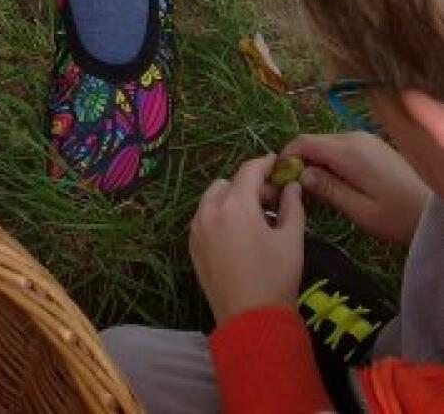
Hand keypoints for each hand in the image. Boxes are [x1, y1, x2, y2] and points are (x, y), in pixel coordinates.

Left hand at [190, 155, 305, 323]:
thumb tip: (291, 186)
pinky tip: (238, 234)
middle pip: (229, 183)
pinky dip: (219, 215)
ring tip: (254, 218)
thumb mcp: (291, 239)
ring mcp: (197, 228)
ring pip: (213, 198)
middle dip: (249, 185)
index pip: (249, 170)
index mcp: (235, 205)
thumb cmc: (276, 278)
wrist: (251, 321)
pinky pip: (204, 218)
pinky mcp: (192, 245)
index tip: (276, 163)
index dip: (264, 163)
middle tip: (271, 200)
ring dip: (232, 199)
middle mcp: (210, 210)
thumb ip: (292, 206)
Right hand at [281, 131, 429, 245]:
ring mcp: (365, 139)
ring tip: (315, 192)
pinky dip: (331, 162)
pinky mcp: (372, 146)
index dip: (286, 158)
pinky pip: (341, 148)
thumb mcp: (360, 211)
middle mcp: (354, 137)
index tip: (279, 180)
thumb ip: (329, 190)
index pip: (303, 142)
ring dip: (315, 163)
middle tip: (294, 190)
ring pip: (326, 145)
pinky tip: (336, 184)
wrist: (433, 211)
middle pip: (313, 142)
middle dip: (299, 162)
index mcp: (348, 151)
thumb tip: (300, 175)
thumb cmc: (398, 216)